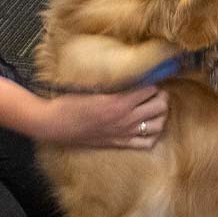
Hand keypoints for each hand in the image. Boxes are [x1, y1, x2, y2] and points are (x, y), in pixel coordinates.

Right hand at [32, 85, 168, 149]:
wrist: (56, 124)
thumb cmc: (71, 102)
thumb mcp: (94, 87)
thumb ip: (114, 83)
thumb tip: (131, 73)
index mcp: (119, 101)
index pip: (151, 89)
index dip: (153, 80)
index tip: (151, 76)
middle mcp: (126, 118)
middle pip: (160, 106)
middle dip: (161, 96)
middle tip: (156, 91)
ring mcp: (125, 133)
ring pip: (158, 125)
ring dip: (160, 114)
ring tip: (155, 107)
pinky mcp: (120, 144)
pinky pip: (147, 143)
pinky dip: (153, 134)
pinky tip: (148, 126)